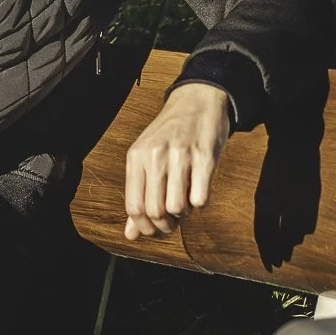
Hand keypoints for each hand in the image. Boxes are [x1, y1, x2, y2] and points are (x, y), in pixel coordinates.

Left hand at [123, 82, 231, 240]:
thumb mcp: (146, 157)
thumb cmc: (170, 133)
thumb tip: (130, 234)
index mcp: (136, 157)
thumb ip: (138, 195)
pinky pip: (200, 198)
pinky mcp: (204, 156)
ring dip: (184, 214)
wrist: (197, 100)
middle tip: (173, 220)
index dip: (145, 228)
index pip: (134, 208)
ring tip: (185, 201)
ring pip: (177, 208)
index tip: (155, 230)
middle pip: (155, 211)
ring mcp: (180, 155)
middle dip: (166, 225)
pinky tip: (198, 190)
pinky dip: (200, 203)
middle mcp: (155, 155)